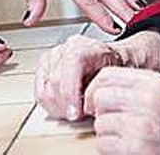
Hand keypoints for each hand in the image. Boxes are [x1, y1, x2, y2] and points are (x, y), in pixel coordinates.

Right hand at [35, 32, 159, 120]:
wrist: (117, 62)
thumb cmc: (119, 68)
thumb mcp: (119, 76)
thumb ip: (103, 88)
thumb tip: (90, 104)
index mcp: (86, 46)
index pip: (71, 63)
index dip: (70, 91)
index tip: (75, 113)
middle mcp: (66, 47)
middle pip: (55, 82)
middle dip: (67, 106)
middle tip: (81, 114)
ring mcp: (53, 57)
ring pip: (45, 90)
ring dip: (59, 107)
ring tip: (76, 109)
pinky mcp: (44, 68)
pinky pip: (40, 93)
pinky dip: (52, 105)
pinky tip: (66, 106)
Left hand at [86, 67, 159, 154]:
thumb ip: (138, 88)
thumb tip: (102, 87)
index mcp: (154, 83)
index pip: (108, 75)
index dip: (95, 89)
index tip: (96, 101)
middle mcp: (148, 99)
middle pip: (100, 98)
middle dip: (101, 112)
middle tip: (112, 122)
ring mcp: (142, 123)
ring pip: (100, 123)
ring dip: (107, 134)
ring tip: (124, 137)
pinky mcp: (136, 146)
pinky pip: (103, 144)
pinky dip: (109, 149)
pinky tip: (124, 149)